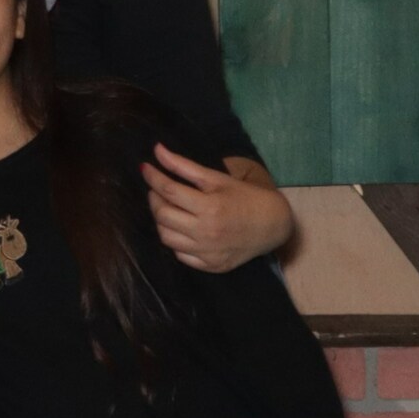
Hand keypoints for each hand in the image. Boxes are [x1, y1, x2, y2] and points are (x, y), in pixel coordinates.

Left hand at [147, 147, 293, 273]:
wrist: (273, 225)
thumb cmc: (246, 197)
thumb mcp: (217, 178)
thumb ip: (184, 166)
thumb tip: (157, 151)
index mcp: (209, 207)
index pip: (168, 191)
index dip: (152, 177)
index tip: (145, 168)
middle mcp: (206, 233)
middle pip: (162, 215)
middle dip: (154, 199)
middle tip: (159, 190)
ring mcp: (208, 253)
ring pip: (166, 237)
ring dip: (162, 220)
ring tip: (169, 208)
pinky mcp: (211, 266)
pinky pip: (180, 254)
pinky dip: (176, 240)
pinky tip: (183, 228)